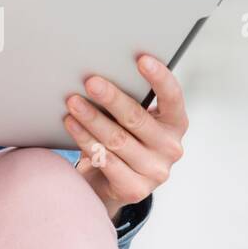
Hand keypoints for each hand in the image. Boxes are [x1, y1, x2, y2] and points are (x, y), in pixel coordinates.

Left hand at [63, 54, 187, 221]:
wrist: (111, 185)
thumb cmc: (123, 140)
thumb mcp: (133, 121)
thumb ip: (130, 102)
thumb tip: (101, 75)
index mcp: (175, 124)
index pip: (172, 97)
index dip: (159, 77)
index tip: (142, 59)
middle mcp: (171, 148)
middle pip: (136, 118)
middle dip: (111, 98)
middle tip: (91, 82)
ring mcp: (155, 171)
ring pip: (117, 139)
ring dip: (92, 118)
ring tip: (73, 102)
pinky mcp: (135, 189)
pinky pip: (106, 160)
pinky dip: (85, 139)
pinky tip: (72, 124)